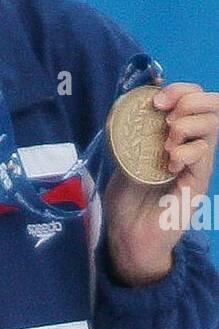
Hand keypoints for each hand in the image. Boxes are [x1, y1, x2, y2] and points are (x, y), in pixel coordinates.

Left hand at [105, 82, 218, 284]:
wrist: (127, 239)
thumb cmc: (126, 203)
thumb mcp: (122, 161)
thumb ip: (126, 138)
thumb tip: (118, 112)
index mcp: (176, 137)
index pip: (193, 100)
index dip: (180, 90)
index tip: (156, 99)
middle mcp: (191, 147)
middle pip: (212, 106)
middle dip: (189, 99)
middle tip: (165, 113)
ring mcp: (197, 165)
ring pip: (213, 126)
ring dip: (188, 124)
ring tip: (167, 140)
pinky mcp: (197, 184)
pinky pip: (204, 157)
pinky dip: (187, 151)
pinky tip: (170, 160)